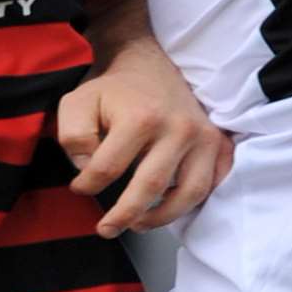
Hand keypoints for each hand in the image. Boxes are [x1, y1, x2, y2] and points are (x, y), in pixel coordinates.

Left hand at [56, 37, 232, 237]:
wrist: (147, 62)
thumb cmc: (112, 88)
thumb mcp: (78, 102)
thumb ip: (73, 136)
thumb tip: (86, 168)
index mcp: (140, 118)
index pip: (107, 169)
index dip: (87, 185)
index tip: (79, 187)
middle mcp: (177, 129)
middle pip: (150, 188)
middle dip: (124, 216)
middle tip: (106, 229)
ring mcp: (202, 136)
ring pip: (189, 194)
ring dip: (162, 217)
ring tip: (138, 224)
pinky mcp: (218, 142)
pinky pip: (213, 182)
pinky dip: (195, 201)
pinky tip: (172, 204)